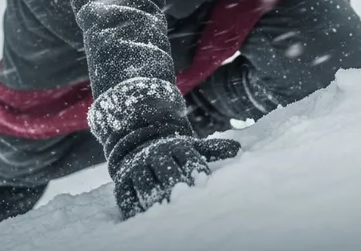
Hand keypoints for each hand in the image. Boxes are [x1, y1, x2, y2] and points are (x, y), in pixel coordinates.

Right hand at [114, 135, 239, 218]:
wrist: (137, 141)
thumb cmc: (173, 152)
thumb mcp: (191, 147)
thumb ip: (213, 149)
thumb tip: (238, 148)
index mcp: (175, 146)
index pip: (188, 159)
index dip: (196, 172)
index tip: (202, 185)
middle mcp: (156, 155)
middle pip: (168, 172)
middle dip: (176, 185)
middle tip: (184, 199)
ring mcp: (137, 167)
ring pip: (146, 185)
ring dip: (156, 198)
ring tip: (165, 211)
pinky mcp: (122, 182)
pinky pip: (126, 197)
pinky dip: (134, 208)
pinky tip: (145, 218)